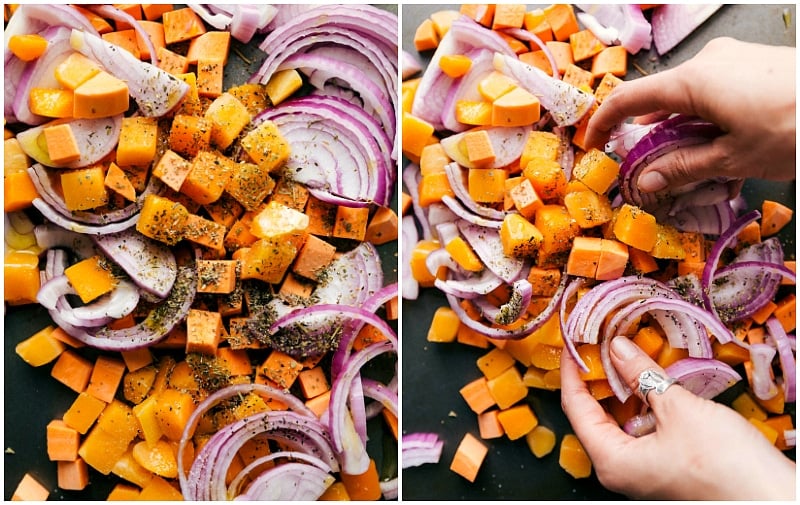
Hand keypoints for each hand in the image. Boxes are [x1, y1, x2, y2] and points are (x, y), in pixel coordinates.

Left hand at [560, 336, 795, 499]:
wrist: (772, 500)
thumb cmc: (724, 463)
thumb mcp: (678, 409)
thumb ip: (641, 376)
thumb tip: (615, 346)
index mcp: (610, 460)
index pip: (575, 407)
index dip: (572, 371)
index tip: (572, 340)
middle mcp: (619, 468)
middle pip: (593, 413)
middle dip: (597, 374)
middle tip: (598, 339)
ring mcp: (642, 469)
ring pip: (619, 419)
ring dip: (622, 385)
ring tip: (622, 349)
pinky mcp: (664, 465)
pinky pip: (641, 427)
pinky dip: (642, 401)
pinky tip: (649, 377)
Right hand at [583, 37, 795, 192]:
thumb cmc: (794, 128)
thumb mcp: (734, 158)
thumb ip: (683, 167)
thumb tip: (647, 182)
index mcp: (693, 80)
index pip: (628, 98)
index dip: (603, 123)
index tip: (592, 146)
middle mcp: (708, 61)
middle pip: (660, 100)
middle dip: (649, 137)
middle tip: (648, 171)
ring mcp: (732, 59)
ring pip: (688, 97)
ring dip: (681, 132)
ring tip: (691, 169)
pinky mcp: (752, 65)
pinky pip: (713, 91)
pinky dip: (705, 120)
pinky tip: (720, 149)